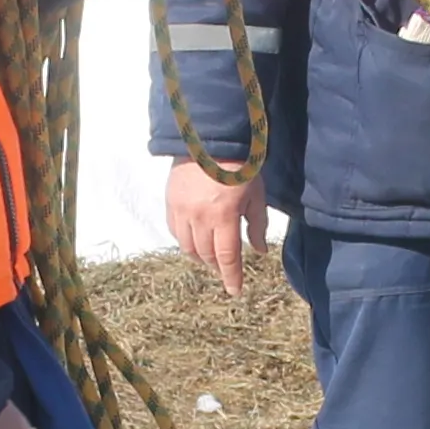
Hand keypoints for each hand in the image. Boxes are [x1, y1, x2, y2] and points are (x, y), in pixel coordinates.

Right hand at [167, 159, 271, 296]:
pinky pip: (175, 231)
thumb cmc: (240, 165)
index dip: (231, 277)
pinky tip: (194, 240)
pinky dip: (185, 241)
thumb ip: (257, 225)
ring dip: (200, 256)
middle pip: (207, 254)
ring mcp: (181, 210)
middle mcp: (199, 218)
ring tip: (210, 256)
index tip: (234, 291)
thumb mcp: (256, 194)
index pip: (227, 257)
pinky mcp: (170, 202)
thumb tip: (259, 250)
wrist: (210, 137)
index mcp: (223, 217)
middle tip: (226, 267)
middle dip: (218, 265)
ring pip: (187, 247)